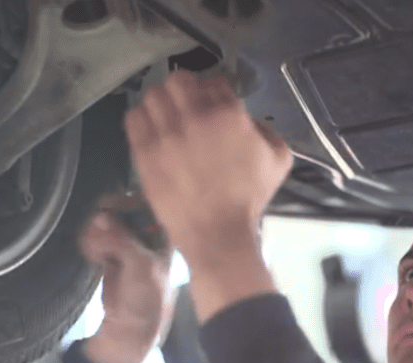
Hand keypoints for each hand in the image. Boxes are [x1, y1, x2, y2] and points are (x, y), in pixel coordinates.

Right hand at [77, 211, 175, 362]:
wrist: (129, 328)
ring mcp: (127, 242)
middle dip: (104, 220)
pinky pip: (95, 236)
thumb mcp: (140, 267)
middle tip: (95, 234)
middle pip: (119, 209)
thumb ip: (121, 240)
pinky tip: (92, 256)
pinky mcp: (110, 252)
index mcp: (163, 234)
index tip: (104, 208)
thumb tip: (100, 216)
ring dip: (94, 233)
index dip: (124, 202)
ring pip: (103, 221)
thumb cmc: (146, 298)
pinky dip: (90, 242)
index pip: (144, 204)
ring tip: (95, 253)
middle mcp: (146, 234)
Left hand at [124, 70, 292, 264]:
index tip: (213, 104)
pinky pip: (134, 118)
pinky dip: (143, 118)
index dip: (214, 90)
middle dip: (186, 89)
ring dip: (162, 101)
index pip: (214, 82)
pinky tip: (153, 129)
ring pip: (153, 95)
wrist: (217, 231)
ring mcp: (166, 134)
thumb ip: (267, 130)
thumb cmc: (249, 198)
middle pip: (179, 81)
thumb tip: (248, 120)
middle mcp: (194, 118)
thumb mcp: (277, 160)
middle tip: (188, 104)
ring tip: (168, 116)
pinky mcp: (145, 152)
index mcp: (229, 115)